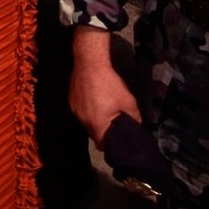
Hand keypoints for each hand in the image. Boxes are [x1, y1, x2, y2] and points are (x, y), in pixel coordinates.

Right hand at [69, 25, 139, 147]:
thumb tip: (137, 124)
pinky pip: (80, 111)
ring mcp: (74, 110)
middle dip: (103, 131)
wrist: (89, 63)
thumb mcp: (128, 100)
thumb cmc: (109, 84)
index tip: (116, 137)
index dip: (109, 144)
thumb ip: (134, 117)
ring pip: (86, 122)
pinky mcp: (71, 100)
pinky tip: (94, 99)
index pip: (100, 144)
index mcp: (96, 123)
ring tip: (103, 108)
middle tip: (113, 122)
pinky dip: (87, 110)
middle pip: (93, 133)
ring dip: (94, 119)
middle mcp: (82, 120)